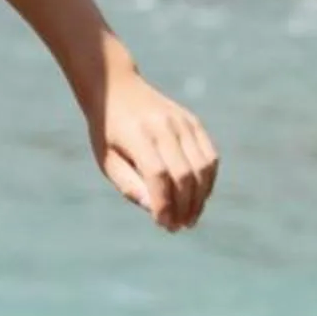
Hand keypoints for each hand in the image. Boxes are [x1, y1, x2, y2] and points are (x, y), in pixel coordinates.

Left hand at [94, 68, 217, 231]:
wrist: (116, 88)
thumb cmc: (107, 131)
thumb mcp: (106, 159)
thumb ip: (128, 185)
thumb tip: (154, 210)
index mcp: (137, 135)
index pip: (158, 175)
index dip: (164, 203)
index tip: (162, 224)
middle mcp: (163, 126)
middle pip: (184, 173)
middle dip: (184, 206)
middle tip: (179, 227)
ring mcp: (182, 122)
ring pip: (202, 166)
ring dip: (200, 198)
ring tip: (190, 218)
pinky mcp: (193, 122)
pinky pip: (210, 155)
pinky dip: (209, 180)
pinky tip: (200, 197)